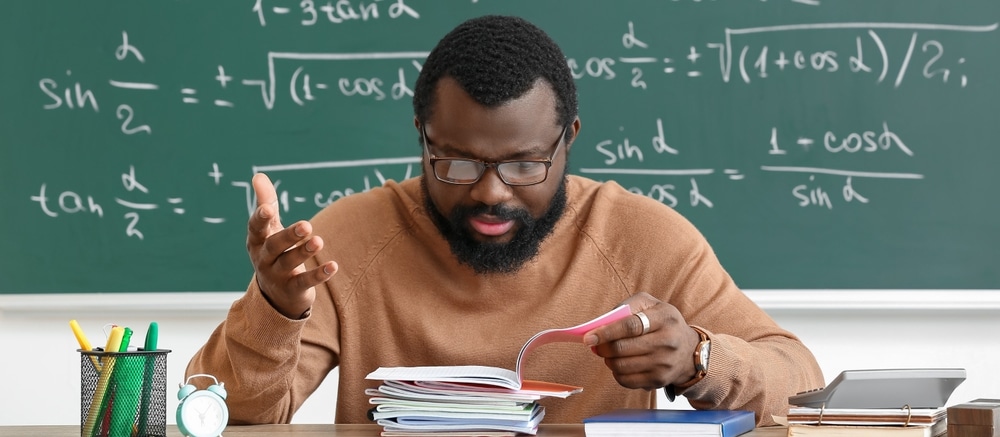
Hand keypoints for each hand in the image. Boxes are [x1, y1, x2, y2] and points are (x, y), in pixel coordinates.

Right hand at [247, 173, 337, 318]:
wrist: (276, 295)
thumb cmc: (273, 252)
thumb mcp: (268, 229)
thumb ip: (266, 203)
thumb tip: (258, 175)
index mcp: (257, 241)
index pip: (255, 228)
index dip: (260, 218)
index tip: (268, 208)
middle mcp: (263, 259)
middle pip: (273, 246)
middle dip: (288, 236)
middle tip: (306, 225)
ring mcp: (277, 276)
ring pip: (289, 264)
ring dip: (303, 252)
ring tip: (318, 241)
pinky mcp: (293, 290)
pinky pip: (305, 282)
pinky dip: (319, 274)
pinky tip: (334, 266)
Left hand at [583, 292, 700, 389]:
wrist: (689, 350)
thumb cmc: (663, 323)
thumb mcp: (651, 304)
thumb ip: (626, 306)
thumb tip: (601, 323)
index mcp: (665, 318)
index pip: (630, 326)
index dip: (606, 332)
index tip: (589, 337)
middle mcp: (667, 341)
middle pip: (623, 348)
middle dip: (603, 347)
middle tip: (596, 345)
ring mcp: (664, 363)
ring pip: (621, 366)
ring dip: (608, 360)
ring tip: (609, 353)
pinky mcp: (659, 380)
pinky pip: (626, 380)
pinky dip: (617, 372)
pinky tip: (621, 363)